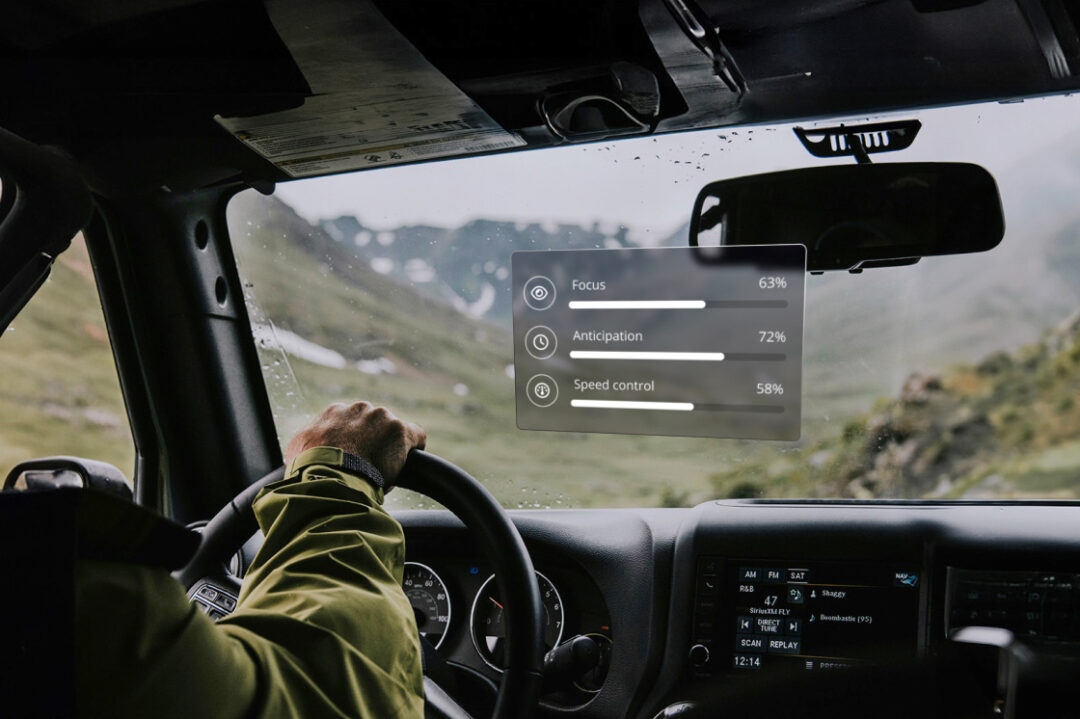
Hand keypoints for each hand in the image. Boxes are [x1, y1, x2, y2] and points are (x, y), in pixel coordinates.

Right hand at [284, 401, 426, 483]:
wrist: (329, 476)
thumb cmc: (310, 467)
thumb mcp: (299, 448)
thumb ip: (311, 440)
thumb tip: (309, 448)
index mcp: (336, 411)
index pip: (351, 423)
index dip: (355, 442)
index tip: (354, 457)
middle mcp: (360, 409)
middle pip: (373, 425)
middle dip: (373, 442)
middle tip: (368, 466)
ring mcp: (382, 418)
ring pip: (392, 432)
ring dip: (390, 448)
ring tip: (383, 470)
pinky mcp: (401, 430)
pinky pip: (416, 436)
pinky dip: (414, 448)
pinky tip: (409, 461)